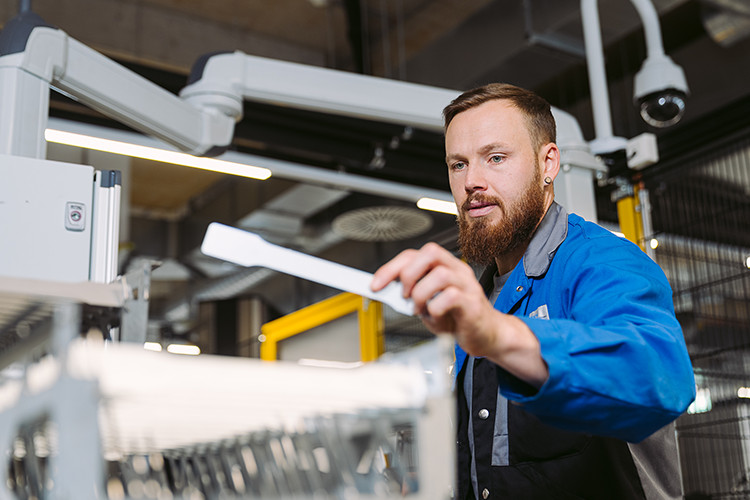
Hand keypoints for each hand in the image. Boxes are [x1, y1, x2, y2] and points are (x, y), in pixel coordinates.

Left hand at [370, 243, 497, 355]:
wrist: (488, 336)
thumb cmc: (458, 319)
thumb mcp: (428, 304)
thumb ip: (412, 295)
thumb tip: (388, 291)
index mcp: (445, 266)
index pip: (414, 255)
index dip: (391, 268)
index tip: (376, 284)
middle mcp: (457, 271)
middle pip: (430, 253)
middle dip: (408, 274)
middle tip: (405, 296)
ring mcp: (467, 286)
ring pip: (439, 275)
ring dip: (421, 294)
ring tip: (420, 310)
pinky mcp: (473, 304)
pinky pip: (451, 297)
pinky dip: (435, 309)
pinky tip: (436, 318)